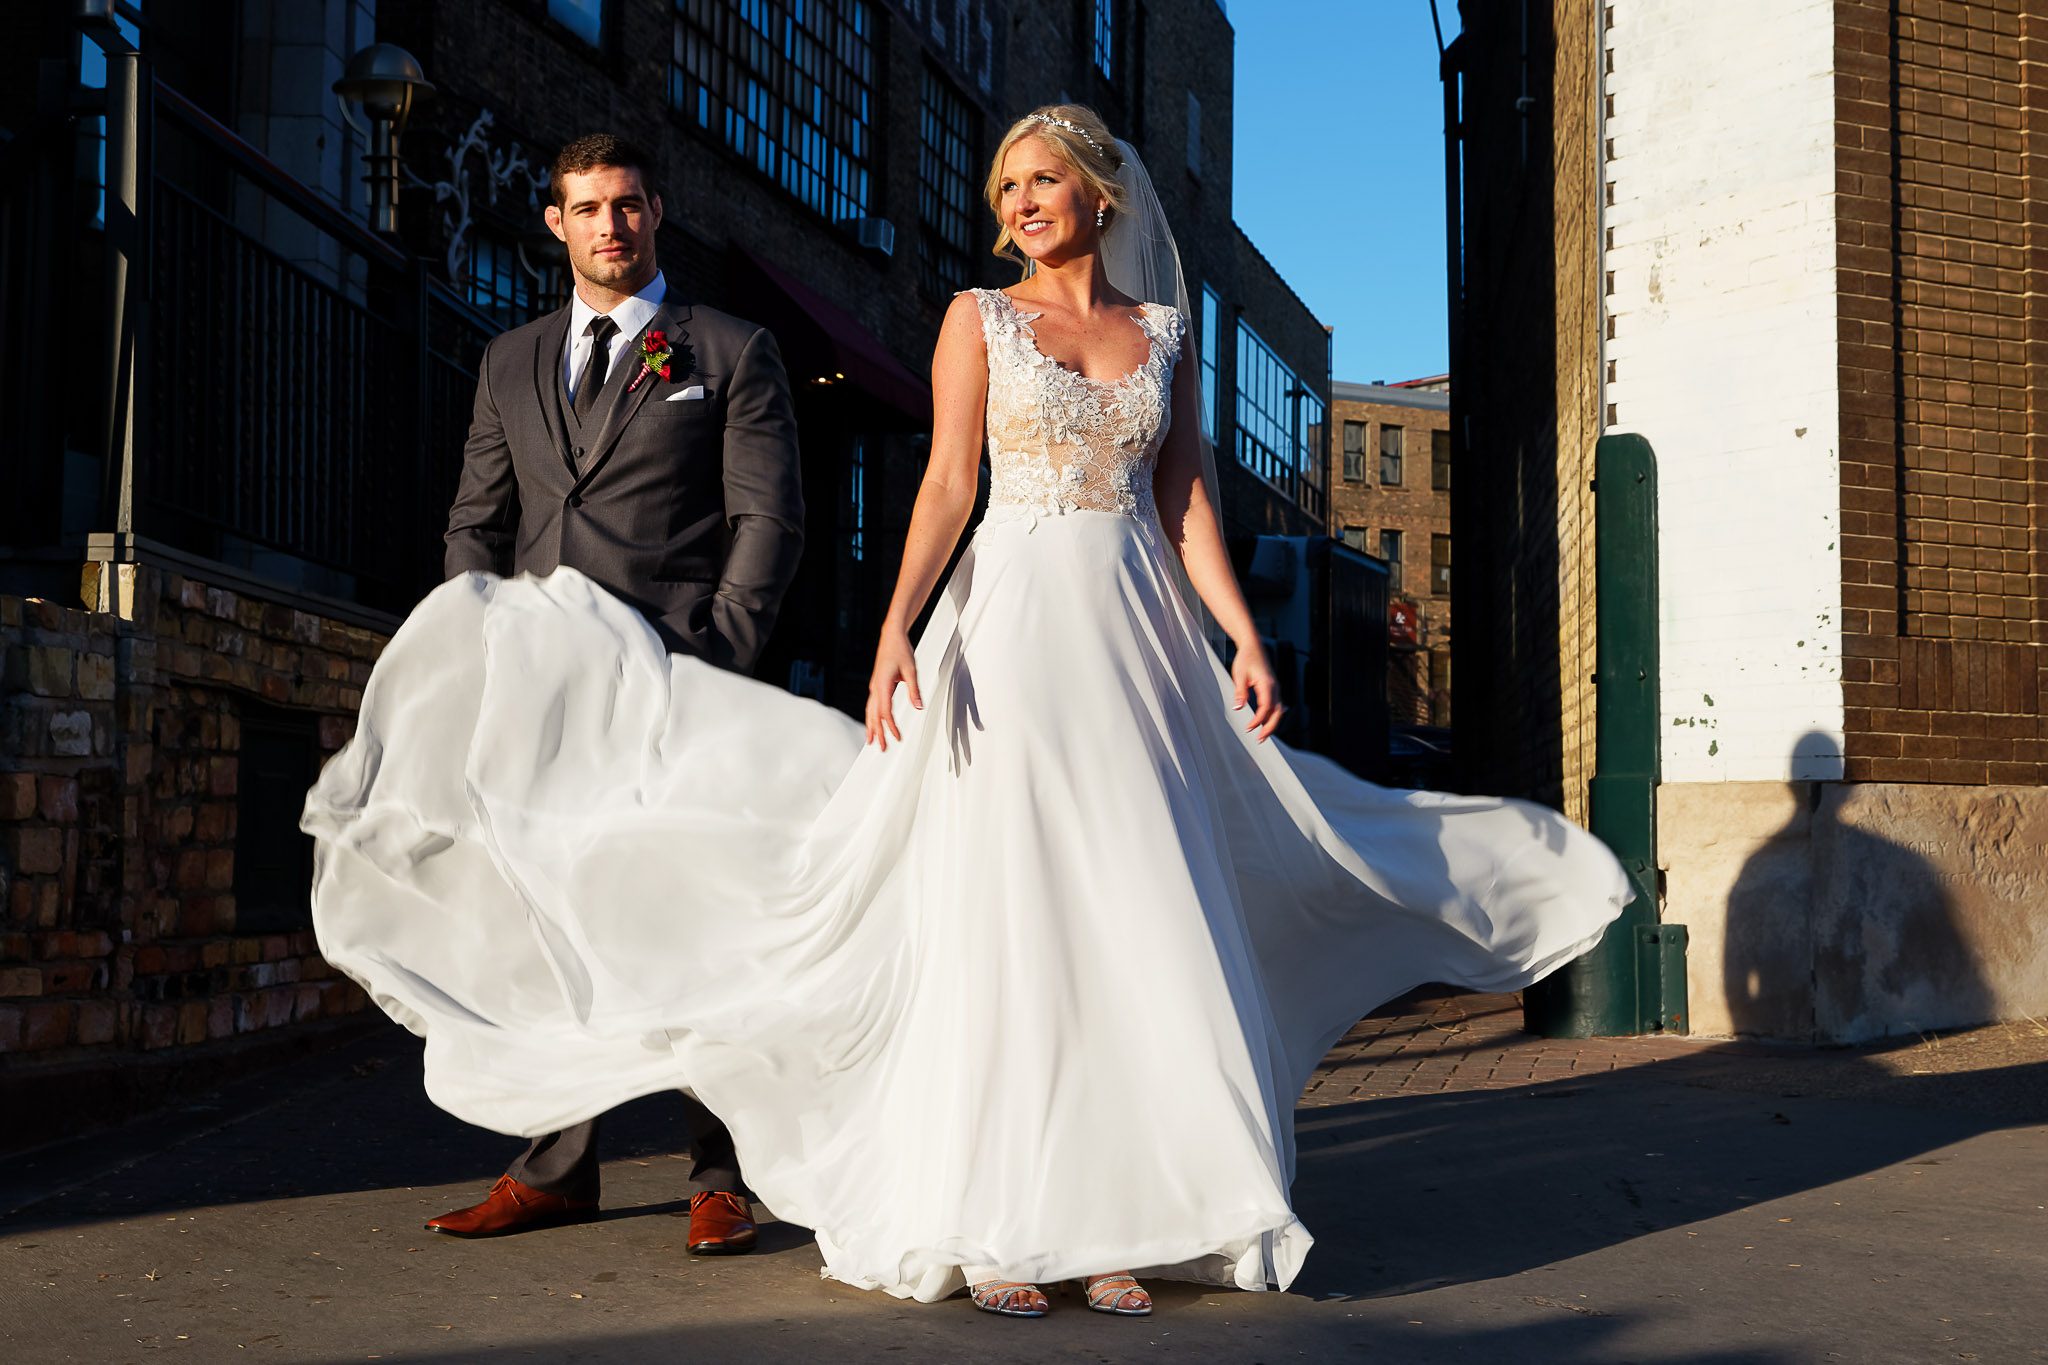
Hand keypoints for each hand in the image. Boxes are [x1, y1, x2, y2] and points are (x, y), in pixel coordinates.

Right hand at [865, 624, 920, 750]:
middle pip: (874, 715)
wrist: (891, 637)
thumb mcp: (911, 670)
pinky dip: (871, 717)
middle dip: (877, 732)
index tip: (897, 738)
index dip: (890, 726)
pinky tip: (873, 723)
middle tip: (881, 749)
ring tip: (871, 741)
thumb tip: (919, 707)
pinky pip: (872, 705)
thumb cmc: (901, 651)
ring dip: (871, 727)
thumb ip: (914, 690)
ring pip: (870, 711)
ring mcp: (874, 686)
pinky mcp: (876, 685)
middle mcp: (875, 688)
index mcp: (882, 685)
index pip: (885, 711)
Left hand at [1231, 642, 1283, 742]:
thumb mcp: (1239, 674)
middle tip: (1260, 739)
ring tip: (1262, 736)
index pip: (1266, 707)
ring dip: (1271, 724)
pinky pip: (1276, 706)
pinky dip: (1272, 716)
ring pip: (1278, 710)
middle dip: (1270, 728)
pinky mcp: (1273, 689)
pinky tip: (1265, 724)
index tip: (1248, 728)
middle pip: (1277, 712)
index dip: (1258, 720)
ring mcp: (1276, 688)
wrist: (1253, 646)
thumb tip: (1238, 708)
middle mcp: (1275, 687)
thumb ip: (1240, 692)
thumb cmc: (1246, 658)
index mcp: (1267, 684)